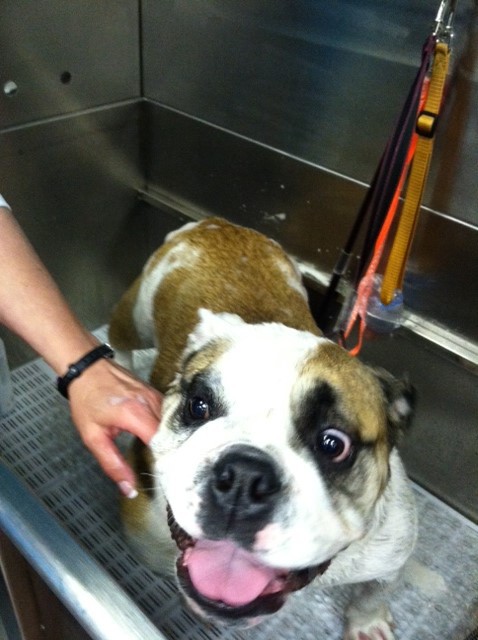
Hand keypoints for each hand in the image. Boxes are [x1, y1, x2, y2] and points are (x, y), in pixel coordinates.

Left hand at [67, 358, 161, 496]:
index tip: (168, 479)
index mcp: (135, 414)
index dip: (167, 462)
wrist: (87, 368)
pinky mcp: (156, 393)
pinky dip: (167, 429)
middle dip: (172, 454)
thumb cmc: (87, 401)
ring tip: (168, 460)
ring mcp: (156, 395)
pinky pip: (167, 415)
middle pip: (171, 434)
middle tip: (171, 474)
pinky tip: (163, 440)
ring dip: (171, 441)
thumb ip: (112, 464)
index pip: (162, 443)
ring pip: (172, 424)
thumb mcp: (93, 437)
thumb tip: (129, 489)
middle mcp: (151, 402)